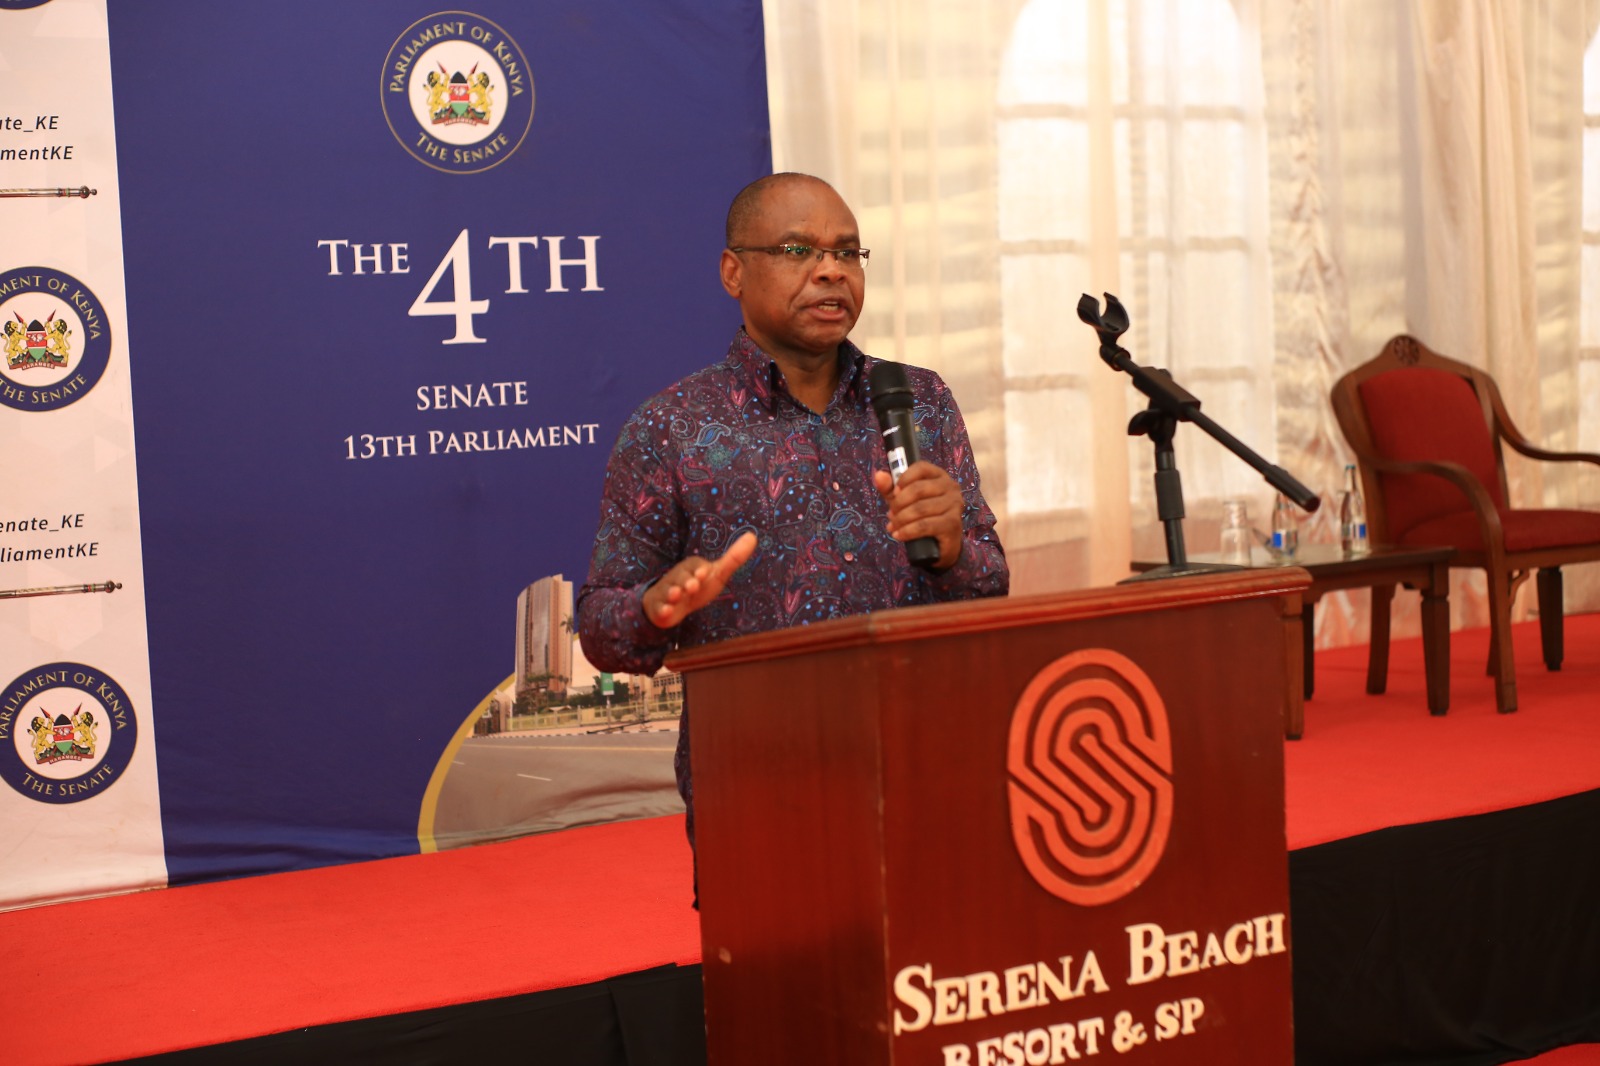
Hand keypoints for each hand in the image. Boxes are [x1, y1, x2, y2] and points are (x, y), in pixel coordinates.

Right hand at [641, 531, 758, 628]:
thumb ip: (734, 558)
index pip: (695, 565)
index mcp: (692, 567)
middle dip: (686, 581)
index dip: (699, 570)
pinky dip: (662, 610)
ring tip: (677, 595)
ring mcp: (667, 592)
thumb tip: (752, 536)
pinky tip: (667, 611)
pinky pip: (660, 608)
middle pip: (680, 577)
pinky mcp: (661, 608)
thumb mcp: (717, 573)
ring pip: (668, 591)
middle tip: (692, 586)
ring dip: (672, 593)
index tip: (704, 573)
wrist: (671, 603)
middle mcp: (678, 578)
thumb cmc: (698, 585)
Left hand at [874, 463, 962, 569]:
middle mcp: (951, 487)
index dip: (904, 478)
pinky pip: (925, 525)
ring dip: (901, 519)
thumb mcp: (904, 500)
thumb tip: (879, 475)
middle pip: (918, 489)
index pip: (921, 468)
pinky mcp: (953, 524)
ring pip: (920, 508)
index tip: (894, 493)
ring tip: (893, 526)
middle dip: (899, 503)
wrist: (941, 545)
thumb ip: (890, 488)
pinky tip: (899, 535)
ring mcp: (954, 505)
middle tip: (891, 514)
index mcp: (939, 476)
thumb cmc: (923, 517)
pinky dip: (908, 531)